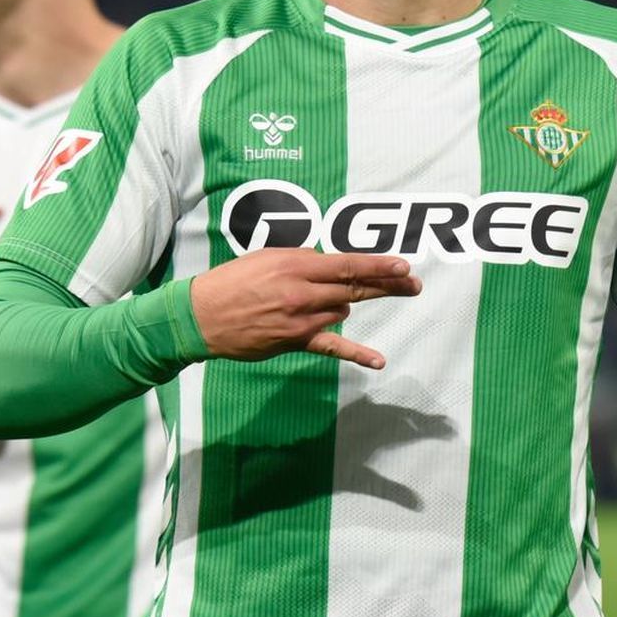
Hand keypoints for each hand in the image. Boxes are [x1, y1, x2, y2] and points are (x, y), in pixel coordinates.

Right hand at [189, 249, 421, 368]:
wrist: (203, 315)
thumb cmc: (232, 281)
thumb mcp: (266, 257)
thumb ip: (302, 259)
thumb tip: (329, 264)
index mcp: (295, 265)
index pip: (347, 264)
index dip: (378, 265)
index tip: (403, 265)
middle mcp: (303, 292)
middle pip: (355, 288)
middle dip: (387, 285)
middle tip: (414, 283)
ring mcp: (301, 319)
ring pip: (342, 311)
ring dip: (342, 305)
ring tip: (316, 302)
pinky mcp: (295, 341)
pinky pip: (332, 347)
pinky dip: (357, 353)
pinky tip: (380, 360)